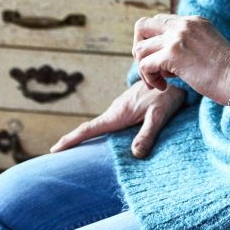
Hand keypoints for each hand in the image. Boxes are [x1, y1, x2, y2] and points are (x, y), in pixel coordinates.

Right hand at [50, 80, 185, 158]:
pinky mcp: (129, 106)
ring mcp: (122, 107)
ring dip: (88, 135)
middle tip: (55, 154)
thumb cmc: (169, 95)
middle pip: (91, 128)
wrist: (175, 75)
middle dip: (74, 140)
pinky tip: (104, 136)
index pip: (90, 129)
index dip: (72, 139)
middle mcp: (116, 110)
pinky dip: (102, 129)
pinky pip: (112, 120)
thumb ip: (147, 133)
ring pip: (102, 123)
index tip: (54, 149)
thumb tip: (135, 154)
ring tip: (74, 149)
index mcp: (118, 113)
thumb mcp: (159, 115)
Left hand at [132, 13, 229, 104]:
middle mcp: (183, 24)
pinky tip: (163, 87)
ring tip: (160, 81)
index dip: (155, 43)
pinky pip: (145, 65)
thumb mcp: (208, 47)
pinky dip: (149, 79)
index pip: (160, 22)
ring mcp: (177, 37)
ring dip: (144, 68)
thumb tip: (167, 60)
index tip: (163, 62)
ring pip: (139, 49)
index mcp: (193, 21)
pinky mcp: (173, 54)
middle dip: (140, 49)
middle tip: (150, 68)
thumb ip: (190, 44)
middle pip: (142, 25)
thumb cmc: (227, 71)